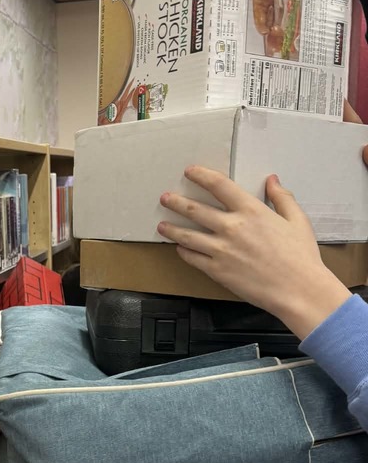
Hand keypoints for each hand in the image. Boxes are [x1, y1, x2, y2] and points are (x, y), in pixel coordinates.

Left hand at [157, 167, 352, 340]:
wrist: (298, 290)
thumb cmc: (301, 256)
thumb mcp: (297, 220)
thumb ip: (282, 198)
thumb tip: (272, 180)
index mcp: (251, 211)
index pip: (219, 185)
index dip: (201, 176)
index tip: (190, 171)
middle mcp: (231, 227)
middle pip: (195, 209)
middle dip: (176, 202)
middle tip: (165, 198)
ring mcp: (221, 250)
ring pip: (187, 235)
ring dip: (172, 228)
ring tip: (161, 225)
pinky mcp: (217, 271)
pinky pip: (193, 258)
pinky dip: (183, 252)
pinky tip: (179, 248)